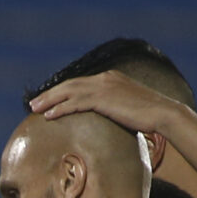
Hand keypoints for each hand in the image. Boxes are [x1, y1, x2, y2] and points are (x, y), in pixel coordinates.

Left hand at [28, 70, 187, 136]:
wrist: (163, 113)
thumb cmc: (150, 115)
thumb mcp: (128, 107)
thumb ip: (114, 107)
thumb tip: (107, 119)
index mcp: (110, 78)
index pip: (80, 83)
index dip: (62, 91)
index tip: (49, 100)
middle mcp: (105, 79)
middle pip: (70, 85)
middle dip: (50, 94)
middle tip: (33, 104)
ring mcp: (104, 87)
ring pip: (69, 92)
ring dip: (50, 101)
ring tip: (35, 110)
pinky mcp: (104, 99)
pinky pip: (76, 103)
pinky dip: (61, 108)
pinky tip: (49, 116)